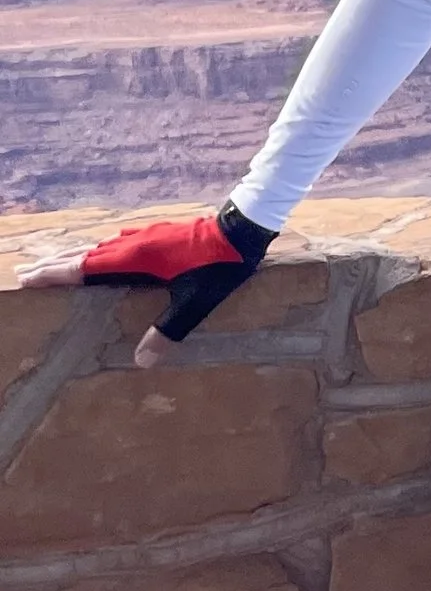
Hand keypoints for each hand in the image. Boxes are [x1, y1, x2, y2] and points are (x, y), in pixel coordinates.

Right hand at [16, 202, 275, 367]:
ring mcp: (147, 234)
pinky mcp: (160, 232)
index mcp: (136, 258)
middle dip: (55, 265)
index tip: (29, 278)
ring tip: (56, 264)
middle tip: (27, 272)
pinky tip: (104, 252)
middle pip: (85, 254)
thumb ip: (168, 330)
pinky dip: (101, 249)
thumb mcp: (195, 304)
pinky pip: (119, 241)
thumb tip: (141, 361)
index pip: (85, 267)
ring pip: (101, 246)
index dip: (56, 274)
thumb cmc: (220, 267)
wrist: (243, 230)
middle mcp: (134, 243)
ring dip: (76, 255)